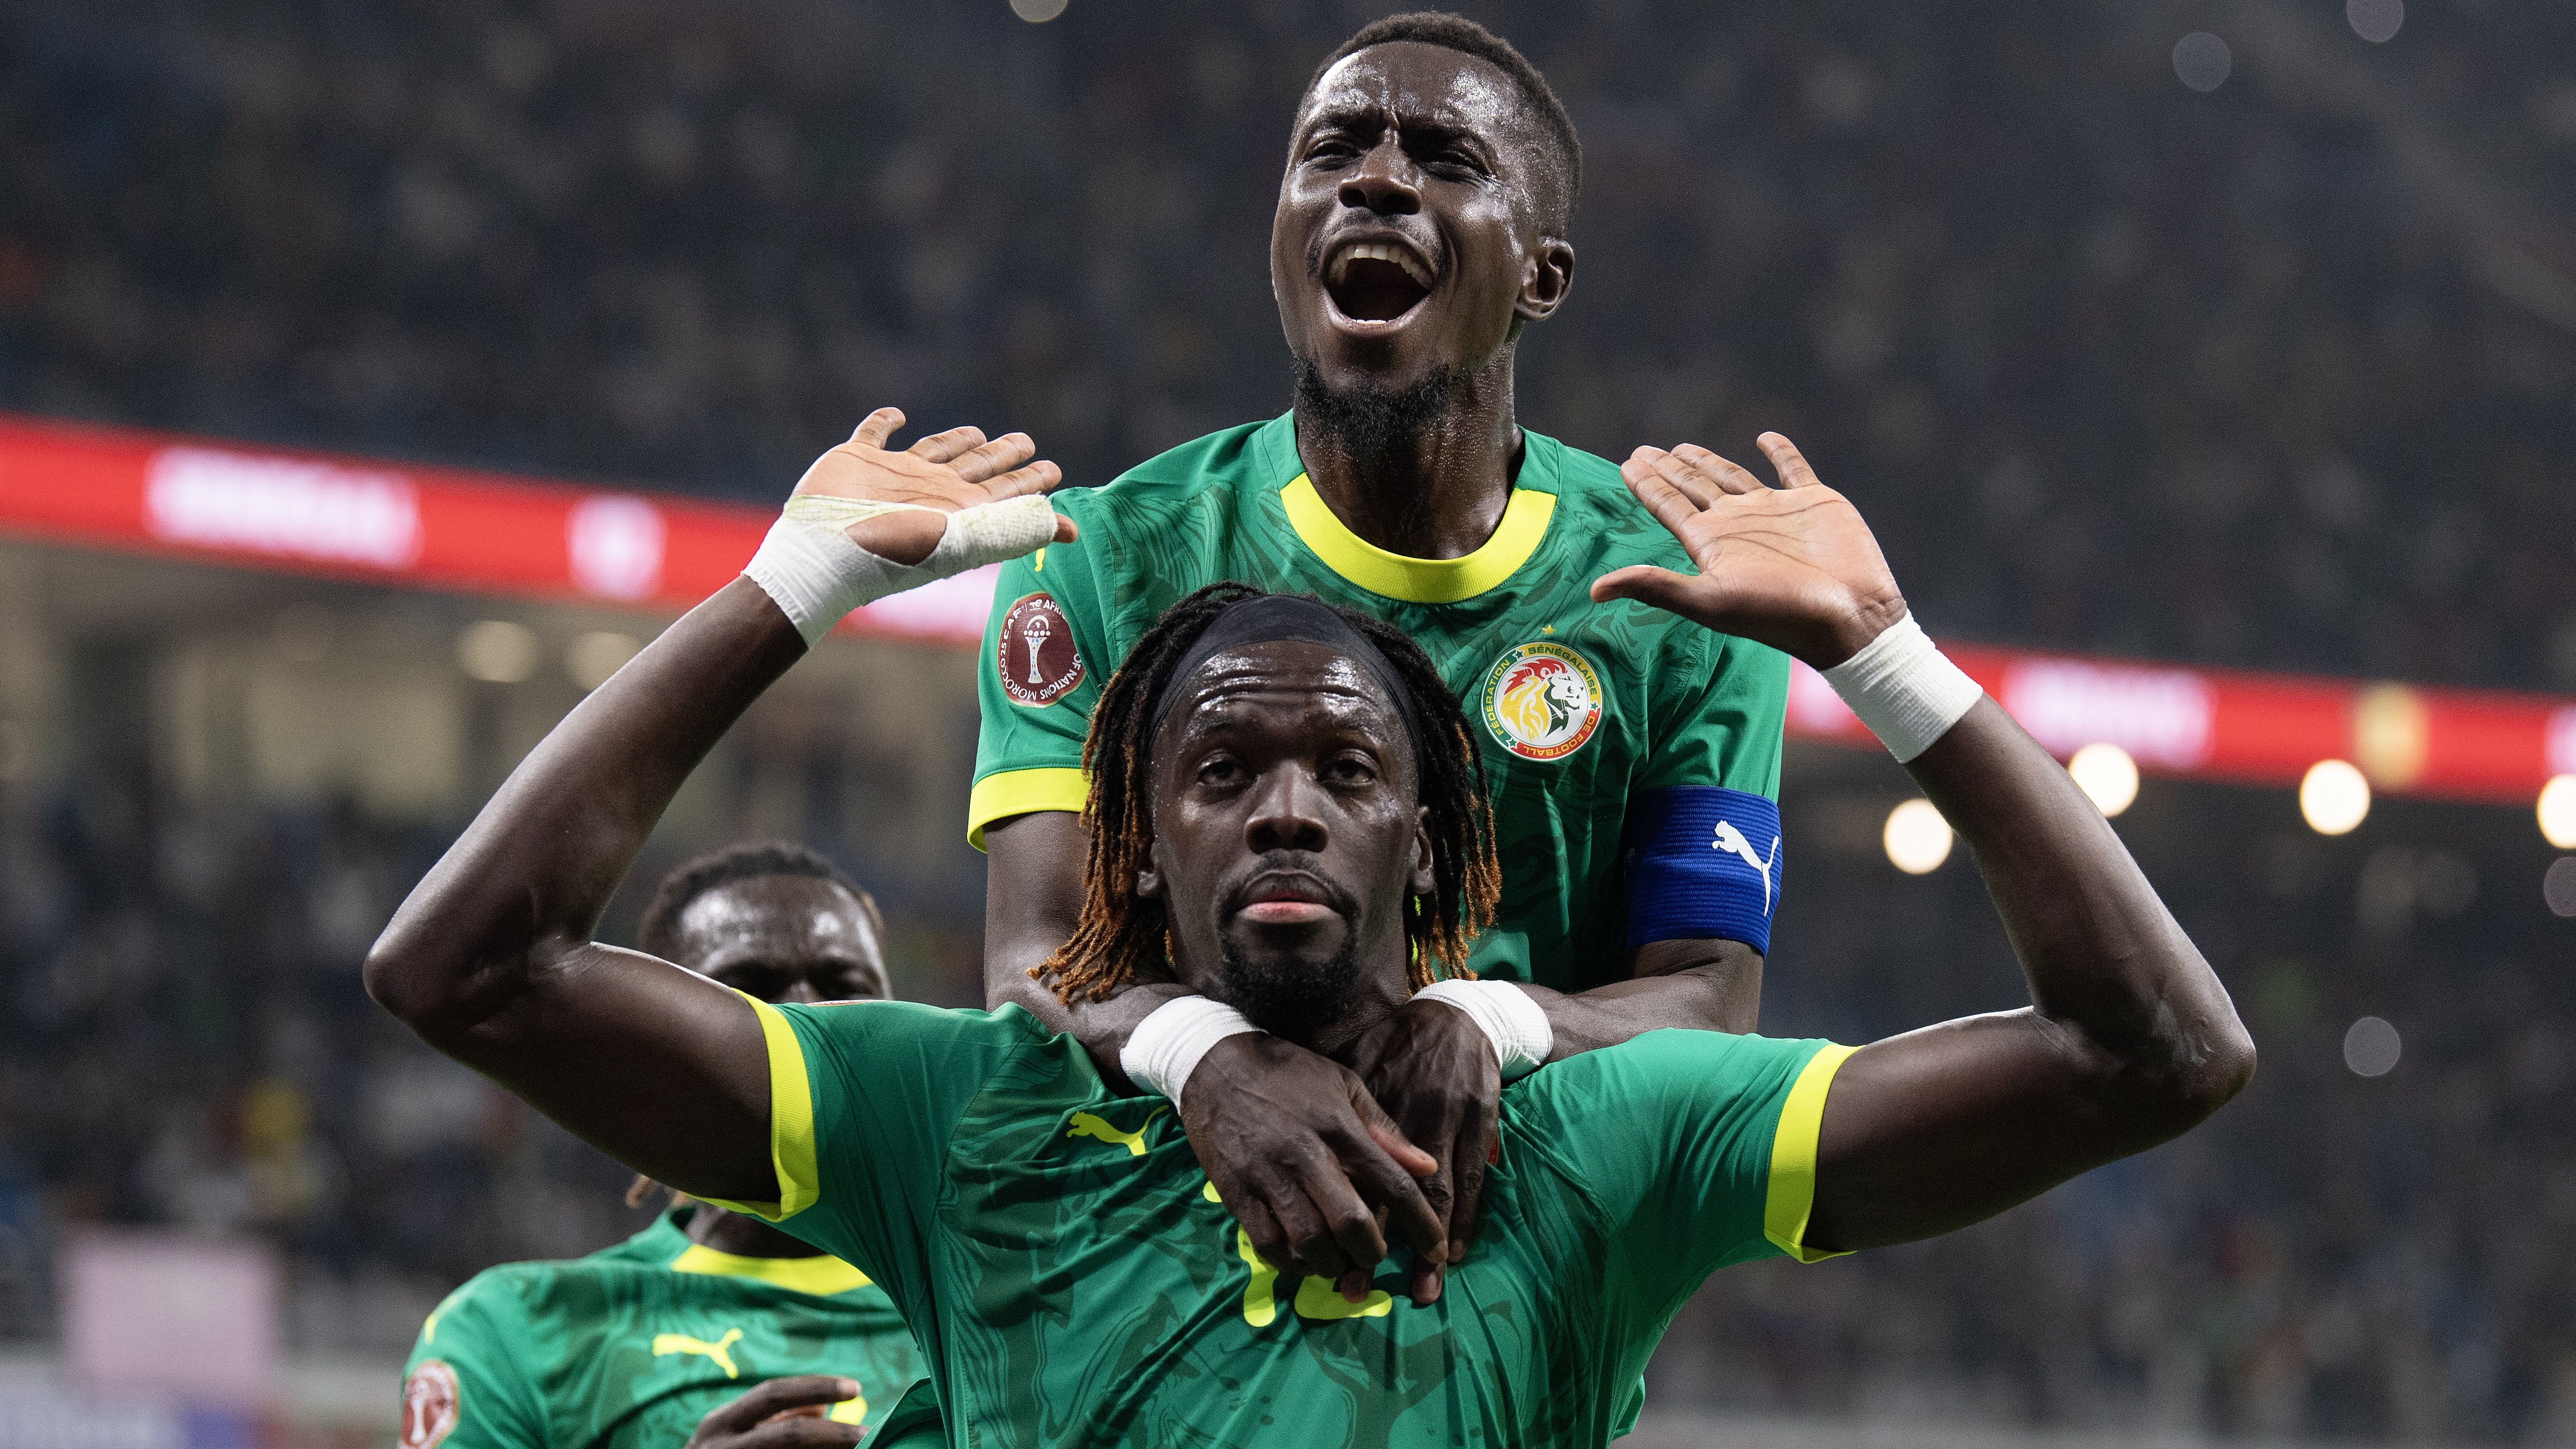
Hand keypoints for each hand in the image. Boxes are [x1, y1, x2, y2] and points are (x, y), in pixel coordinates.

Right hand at [683, 1375, 864, 1447]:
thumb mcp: (733, 1434)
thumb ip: (773, 1418)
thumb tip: (820, 1406)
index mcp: (720, 1423)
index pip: (773, 1394)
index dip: (817, 1387)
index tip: (855, 1389)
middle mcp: (720, 1448)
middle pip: (790, 1434)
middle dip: (835, 1434)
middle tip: (872, 1433)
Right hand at [791, 407, 1076, 564]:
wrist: (826, 552)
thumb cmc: (894, 551)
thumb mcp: (964, 542)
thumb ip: (1017, 531)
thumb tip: (1074, 532)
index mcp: (960, 509)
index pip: (1007, 491)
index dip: (1032, 482)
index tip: (1055, 470)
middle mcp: (932, 490)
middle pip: (976, 466)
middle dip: (1002, 455)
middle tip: (1026, 441)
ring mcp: (894, 474)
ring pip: (933, 449)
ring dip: (955, 440)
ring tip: (976, 432)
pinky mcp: (857, 459)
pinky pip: (873, 433)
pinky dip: (883, 422)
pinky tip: (896, 415)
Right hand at [1179, 1034, 1448, 1304]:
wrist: (1213, 1062)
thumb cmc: (1288, 1073)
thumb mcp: (1343, 1084)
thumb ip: (1384, 1129)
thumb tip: (1428, 1167)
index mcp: (1338, 1126)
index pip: (1391, 1182)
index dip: (1420, 1223)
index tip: (1437, 1251)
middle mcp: (1305, 1154)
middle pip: (1350, 1222)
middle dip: (1372, 1252)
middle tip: (1376, 1257)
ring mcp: (1267, 1175)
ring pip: (1308, 1241)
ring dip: (1332, 1264)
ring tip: (1340, 1262)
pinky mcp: (1236, 1192)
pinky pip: (1267, 1244)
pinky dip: (1290, 1263)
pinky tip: (1302, 1259)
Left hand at [1333, 997, 1501, 1298]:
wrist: (1458, 1012)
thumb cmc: (1398, 1040)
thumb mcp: (1358, 1060)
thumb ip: (1335, 1104)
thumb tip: (1297, 1136)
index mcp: (1377, 1102)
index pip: (1358, 1172)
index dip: (1344, 1218)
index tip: (1330, 1259)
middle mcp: (1414, 1114)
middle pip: (1395, 1194)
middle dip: (1380, 1247)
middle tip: (1361, 1290)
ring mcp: (1452, 1119)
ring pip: (1441, 1194)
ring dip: (1431, 1247)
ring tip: (1423, 1290)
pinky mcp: (1483, 1121)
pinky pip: (1476, 1179)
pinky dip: (1468, 1219)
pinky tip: (1455, 1251)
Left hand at [1590, 433, 1904, 668]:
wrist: (1849, 617)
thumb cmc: (1778, 614)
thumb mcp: (1709, 601)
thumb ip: (1655, 588)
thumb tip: (1594, 592)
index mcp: (1710, 542)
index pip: (1668, 506)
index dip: (1646, 485)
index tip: (1625, 464)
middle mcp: (1737, 523)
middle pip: (1692, 487)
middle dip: (1667, 469)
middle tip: (1643, 451)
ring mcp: (1774, 511)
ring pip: (1732, 476)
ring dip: (1708, 461)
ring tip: (1682, 448)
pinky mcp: (1813, 501)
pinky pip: (1792, 467)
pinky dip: (1780, 451)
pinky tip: (1764, 437)